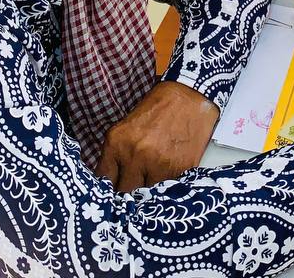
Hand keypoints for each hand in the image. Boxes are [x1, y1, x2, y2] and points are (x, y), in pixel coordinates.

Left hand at [96, 82, 219, 191]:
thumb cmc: (158, 109)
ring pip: (146, 196)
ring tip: (152, 181)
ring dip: (148, 190)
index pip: (104, 179)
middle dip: (127, 192)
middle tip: (133, 188)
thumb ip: (117, 153)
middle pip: (123, 192)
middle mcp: (135, 155)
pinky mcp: (178, 170)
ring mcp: (157, 164)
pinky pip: (166, 190)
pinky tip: (166, 176)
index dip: (108, 187)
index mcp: (117, 142)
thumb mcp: (127, 127)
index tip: (113, 190)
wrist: (189, 97)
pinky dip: (165, 187)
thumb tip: (111, 180)